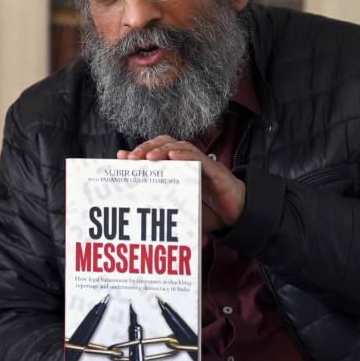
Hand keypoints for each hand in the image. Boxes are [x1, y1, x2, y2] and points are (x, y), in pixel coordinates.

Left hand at [117, 135, 245, 231]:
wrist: (237, 217)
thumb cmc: (209, 210)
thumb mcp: (179, 205)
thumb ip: (162, 198)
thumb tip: (137, 199)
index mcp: (179, 167)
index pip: (156, 151)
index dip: (139, 151)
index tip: (122, 158)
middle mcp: (189, 162)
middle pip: (165, 143)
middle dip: (146, 147)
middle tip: (131, 158)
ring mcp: (202, 164)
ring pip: (181, 146)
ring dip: (162, 149)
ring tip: (148, 157)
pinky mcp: (215, 171)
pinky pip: (199, 158)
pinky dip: (186, 154)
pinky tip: (173, 155)